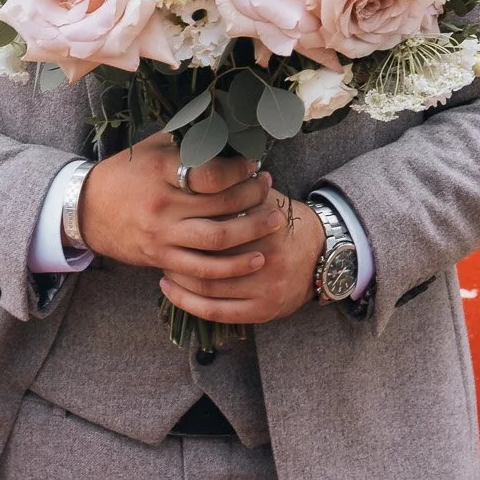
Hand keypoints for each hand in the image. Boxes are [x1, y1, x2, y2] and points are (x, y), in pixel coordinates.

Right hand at [77, 131, 285, 281]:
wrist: (87, 208)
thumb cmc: (126, 172)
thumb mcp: (151, 147)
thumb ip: (186, 139)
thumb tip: (228, 125)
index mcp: (159, 170)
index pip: (210, 172)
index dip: (239, 169)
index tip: (253, 164)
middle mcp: (161, 204)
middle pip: (221, 205)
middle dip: (253, 197)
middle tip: (269, 187)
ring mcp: (161, 235)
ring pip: (218, 240)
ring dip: (252, 232)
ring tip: (274, 221)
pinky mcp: (160, 258)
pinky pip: (202, 269)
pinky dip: (232, 267)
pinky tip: (254, 258)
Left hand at [158, 187, 325, 326]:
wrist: (321, 256)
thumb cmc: (282, 222)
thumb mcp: (266, 198)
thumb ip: (238, 188)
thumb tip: (201, 166)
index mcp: (267, 226)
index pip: (218, 226)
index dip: (189, 223)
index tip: (168, 217)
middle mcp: (268, 259)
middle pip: (210, 258)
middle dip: (179, 252)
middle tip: (158, 243)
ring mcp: (265, 289)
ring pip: (209, 288)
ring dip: (179, 278)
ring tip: (161, 265)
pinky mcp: (262, 311)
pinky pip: (216, 312)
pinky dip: (187, 303)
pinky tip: (170, 289)